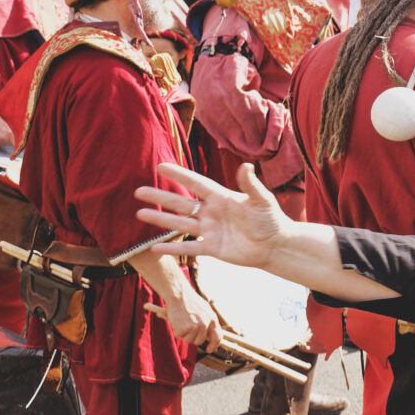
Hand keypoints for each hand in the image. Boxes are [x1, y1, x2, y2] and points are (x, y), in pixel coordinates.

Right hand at [135, 162, 289, 268]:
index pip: (196, 184)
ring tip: (139, 213)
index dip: (179, 175)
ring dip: (160, 219)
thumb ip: (251, 185)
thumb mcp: (262, 200)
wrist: (275, 245)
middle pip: (181, 203)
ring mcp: (209, 231)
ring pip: (180, 224)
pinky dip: (172, 248)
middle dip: (161, 197)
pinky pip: (188, 247)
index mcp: (221, 198)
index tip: (160, 166)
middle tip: (139, 191)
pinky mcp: (211, 248)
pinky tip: (153, 248)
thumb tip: (246, 165)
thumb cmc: (271, 219)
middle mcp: (211, 212)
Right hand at [159, 288, 222, 351]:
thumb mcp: (204, 310)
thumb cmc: (189, 302)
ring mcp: (196, 327)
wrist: (179, 295)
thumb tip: (207, 334)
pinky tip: (176, 321)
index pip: (217, 336)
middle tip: (186, 328)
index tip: (209, 349)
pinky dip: (176, 330)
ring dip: (183, 334)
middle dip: (192, 338)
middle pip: (199, 341)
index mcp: (213, 319)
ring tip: (181, 322)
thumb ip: (207, 321)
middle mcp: (206, 324)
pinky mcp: (186, 328)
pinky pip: (179, 336)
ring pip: (189, 340)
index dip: (214, 345)